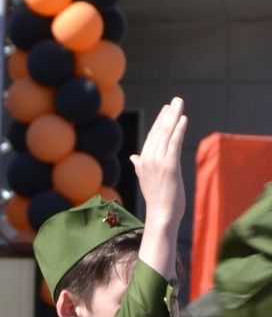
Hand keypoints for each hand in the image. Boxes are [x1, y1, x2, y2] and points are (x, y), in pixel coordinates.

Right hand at [131, 96, 187, 239]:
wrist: (161, 216)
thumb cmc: (158, 201)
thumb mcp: (147, 180)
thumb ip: (140, 166)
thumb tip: (134, 157)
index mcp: (142, 162)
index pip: (152, 137)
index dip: (160, 121)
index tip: (167, 109)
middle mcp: (147, 160)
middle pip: (159, 131)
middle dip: (168, 114)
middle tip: (176, 100)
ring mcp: (158, 163)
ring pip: (166, 134)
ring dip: (174, 116)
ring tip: (180, 103)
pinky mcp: (169, 166)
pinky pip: (174, 143)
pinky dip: (179, 129)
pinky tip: (183, 119)